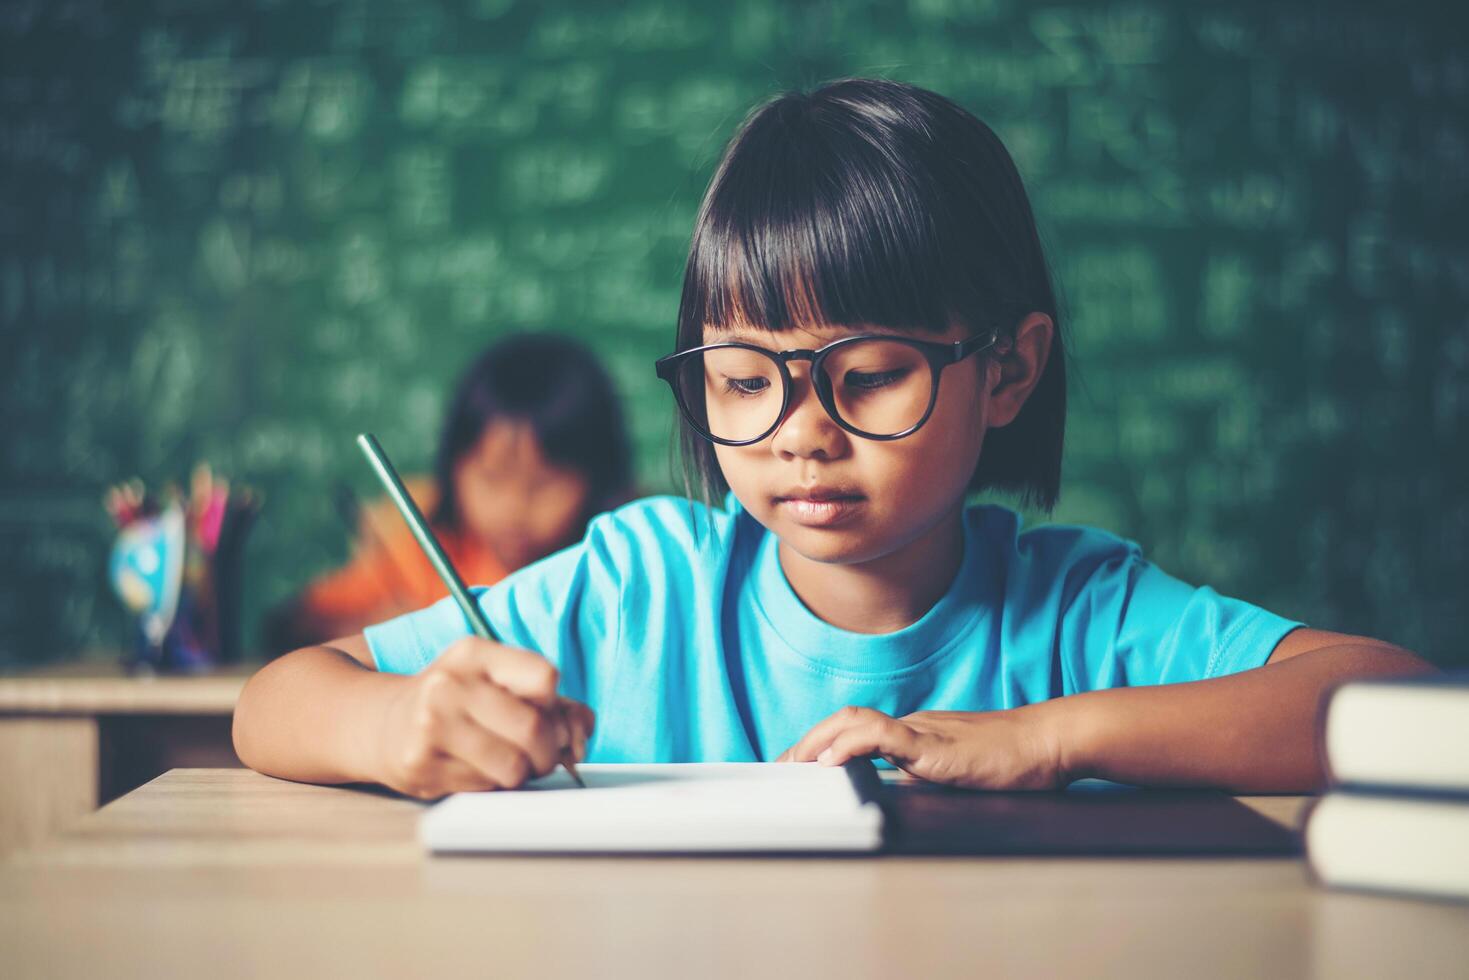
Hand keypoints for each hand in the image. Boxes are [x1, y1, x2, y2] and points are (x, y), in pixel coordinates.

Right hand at [376, 636, 593, 798]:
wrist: (387, 725)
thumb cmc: (462, 703)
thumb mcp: (501, 683)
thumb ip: (555, 704)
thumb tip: (580, 737)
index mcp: (473, 653)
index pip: (545, 677)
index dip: (556, 705)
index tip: (544, 713)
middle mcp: (448, 683)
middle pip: (534, 728)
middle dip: (549, 752)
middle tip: (539, 755)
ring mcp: (430, 724)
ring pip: (513, 767)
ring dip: (522, 773)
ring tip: (507, 762)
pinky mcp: (420, 764)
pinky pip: (484, 787)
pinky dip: (492, 785)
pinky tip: (474, 769)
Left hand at [776, 704, 1066, 789]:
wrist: (1051, 742)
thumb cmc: (1015, 763)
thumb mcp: (957, 776)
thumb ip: (924, 781)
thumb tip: (892, 797)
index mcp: (915, 733)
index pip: (855, 730)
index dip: (820, 744)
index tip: (794, 766)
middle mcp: (912, 726)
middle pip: (844, 721)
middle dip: (806, 742)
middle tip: (779, 767)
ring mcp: (922, 731)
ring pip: (855, 721)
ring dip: (818, 740)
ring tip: (794, 763)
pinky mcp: (934, 745)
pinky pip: (883, 737)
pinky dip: (850, 746)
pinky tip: (830, 761)